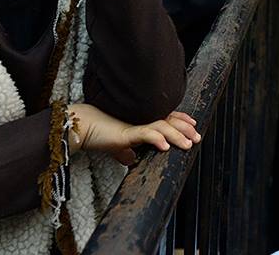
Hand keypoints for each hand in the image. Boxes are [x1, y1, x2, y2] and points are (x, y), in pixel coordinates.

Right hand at [69, 104, 200, 163]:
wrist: (81, 128)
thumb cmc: (98, 134)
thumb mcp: (116, 145)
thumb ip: (125, 151)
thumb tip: (129, 160)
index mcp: (141, 119)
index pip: (166, 117)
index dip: (181, 120)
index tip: (194, 125)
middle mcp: (140, 118)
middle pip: (168, 120)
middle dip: (185, 128)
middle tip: (197, 137)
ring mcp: (134, 124)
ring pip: (161, 127)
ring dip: (176, 135)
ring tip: (188, 144)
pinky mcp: (126, 132)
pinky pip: (145, 134)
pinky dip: (156, 139)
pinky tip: (165, 147)